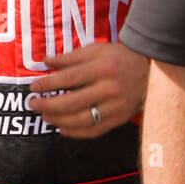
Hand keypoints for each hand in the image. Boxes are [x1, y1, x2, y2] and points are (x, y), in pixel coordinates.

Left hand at [28, 40, 148, 137]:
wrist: (151, 71)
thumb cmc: (119, 58)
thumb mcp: (96, 50)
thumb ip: (71, 57)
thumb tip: (46, 62)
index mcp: (103, 69)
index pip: (70, 79)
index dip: (49, 84)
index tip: (34, 87)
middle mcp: (110, 89)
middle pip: (73, 102)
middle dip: (48, 105)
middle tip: (33, 104)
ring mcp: (116, 107)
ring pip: (82, 120)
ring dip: (59, 120)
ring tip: (45, 116)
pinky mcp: (119, 120)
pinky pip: (94, 131)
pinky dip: (76, 133)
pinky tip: (62, 128)